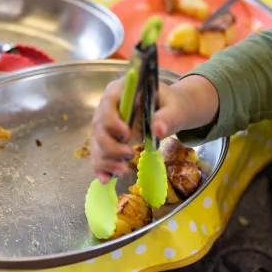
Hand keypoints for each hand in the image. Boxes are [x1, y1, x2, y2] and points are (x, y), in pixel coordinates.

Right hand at [90, 75, 218, 183]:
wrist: (170, 111)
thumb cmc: (171, 105)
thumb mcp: (174, 108)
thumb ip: (167, 117)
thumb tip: (158, 130)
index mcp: (120, 91)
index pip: (107, 103)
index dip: (112, 121)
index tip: (127, 135)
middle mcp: (107, 108)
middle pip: (98, 127)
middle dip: (110, 146)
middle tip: (130, 154)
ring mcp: (105, 125)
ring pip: (96, 144)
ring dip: (106, 161)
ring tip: (123, 172)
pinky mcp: (107, 140)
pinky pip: (98, 154)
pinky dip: (101, 168)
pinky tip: (107, 179)